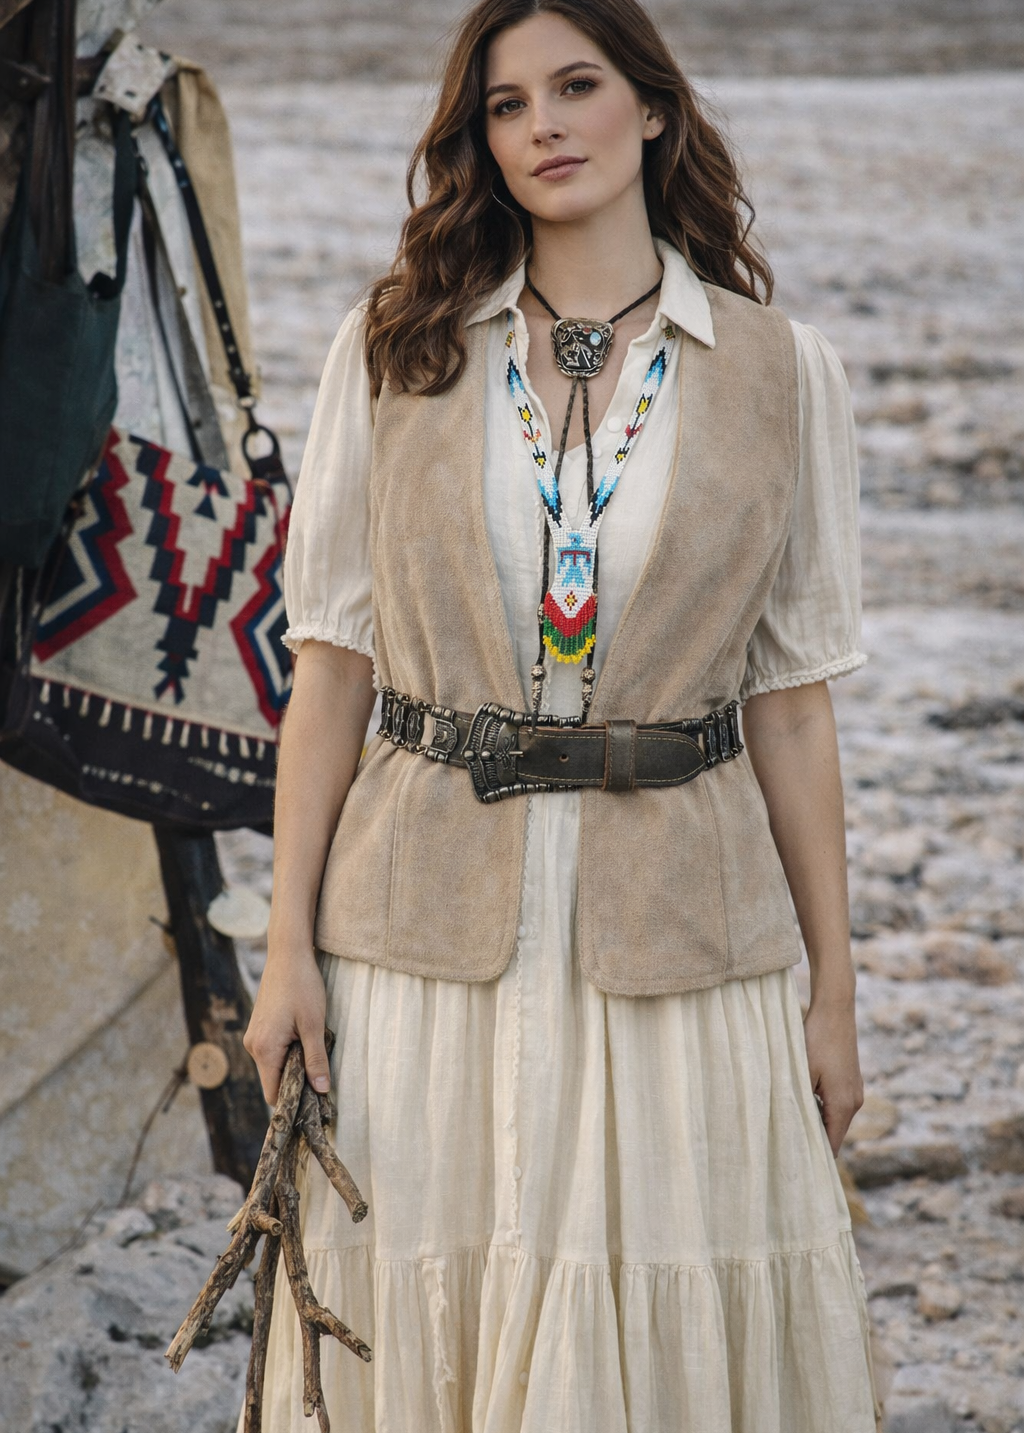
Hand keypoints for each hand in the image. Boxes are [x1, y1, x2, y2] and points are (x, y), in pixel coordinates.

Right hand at [243, 944, 330, 1103]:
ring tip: (314, 1047)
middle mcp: (253, 1046)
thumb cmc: (302, 986)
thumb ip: (316, 1060)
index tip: (315, 1100)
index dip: (293, 1100)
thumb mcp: (314, 1025)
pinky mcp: (259, 1027)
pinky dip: (288, 1052)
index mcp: (264, 1049)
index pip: (273, 1094)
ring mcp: (254, 1036)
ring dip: (294, 1063)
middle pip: (273, 1081)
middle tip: (322, 1072)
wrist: (287, 954)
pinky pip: (272, 1051)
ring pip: (274, 1065)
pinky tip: (304, 1036)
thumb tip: (322, 1090)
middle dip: (296, 1081)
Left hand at [802, 996, 863, 1156]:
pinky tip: (803, 1100)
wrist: (835, 1009)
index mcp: (843, 1105)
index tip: (796, 1163)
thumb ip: (799, 1102)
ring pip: (835, 1117)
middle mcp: (854, 1101)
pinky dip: (822, 1107)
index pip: (832, 1144)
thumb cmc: (816, 1040)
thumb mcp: (802, 1072)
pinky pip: (837, 1103)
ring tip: (792, 1123)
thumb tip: (791, 1126)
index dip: (815, 1155)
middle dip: (814, 1140)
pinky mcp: (851, 1079)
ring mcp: (855, 1090)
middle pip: (835, 1133)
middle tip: (788, 1146)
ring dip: (817, 1121)